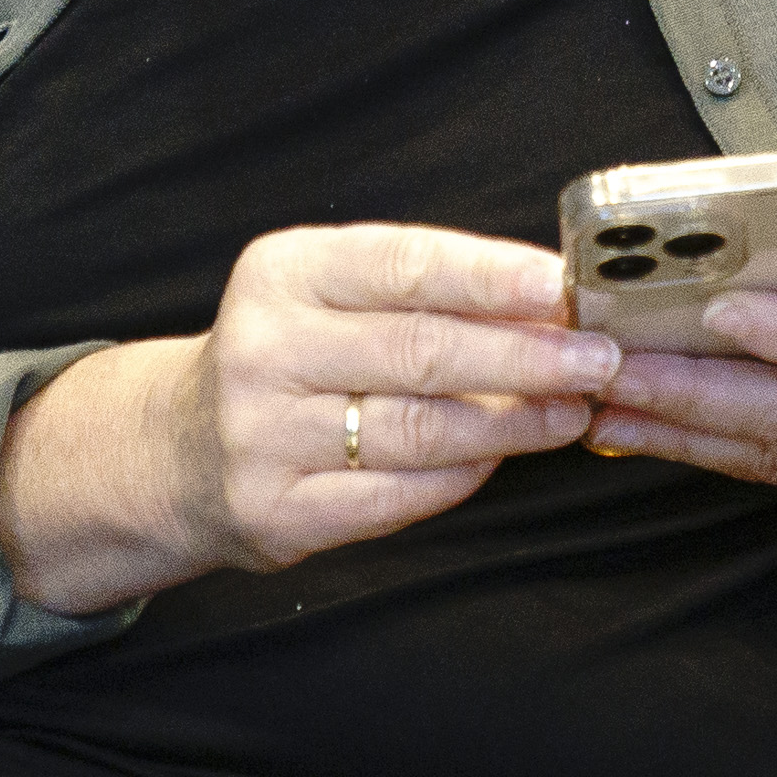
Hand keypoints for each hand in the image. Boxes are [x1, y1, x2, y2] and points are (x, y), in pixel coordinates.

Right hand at [0, 221, 617, 609]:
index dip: (494, 277)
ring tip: (572, 410)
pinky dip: (464, 476)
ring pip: (421, 430)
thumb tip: (553, 300)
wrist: (178, 450)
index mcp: (284, 272)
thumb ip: (426, 292)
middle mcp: (265, 348)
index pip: (407, 265)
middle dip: (526, 356)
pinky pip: (400, 494)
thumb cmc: (290, 355)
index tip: (567, 286)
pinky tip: (504, 459)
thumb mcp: (331, 294)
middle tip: (599, 358)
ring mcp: (263, 435)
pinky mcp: (278, 511)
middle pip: (423, 351)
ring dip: (514, 424)